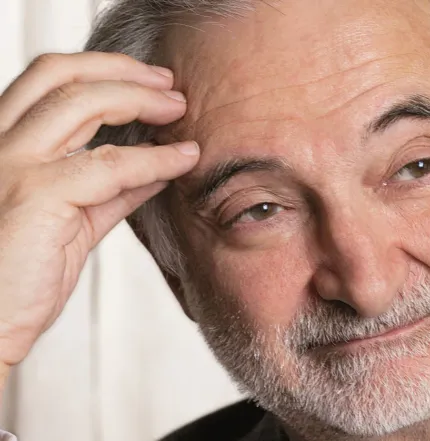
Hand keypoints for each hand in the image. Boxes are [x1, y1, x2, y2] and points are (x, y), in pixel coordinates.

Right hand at [0, 52, 198, 373]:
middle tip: (169, 83)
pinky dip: (154, 157)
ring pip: (80, 103)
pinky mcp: (35, 197)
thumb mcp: (72, 220)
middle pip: (61, 76)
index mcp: (6, 146)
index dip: (103, 71)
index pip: (49, 82)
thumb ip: (109, 190)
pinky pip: (109, 165)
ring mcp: (13, 166)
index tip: (149, 81)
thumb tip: (154, 165)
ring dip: (139, 99)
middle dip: (122, 71)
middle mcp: (1, 145)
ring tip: (178, 109)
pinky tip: (182, 158)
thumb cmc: (21, 276)